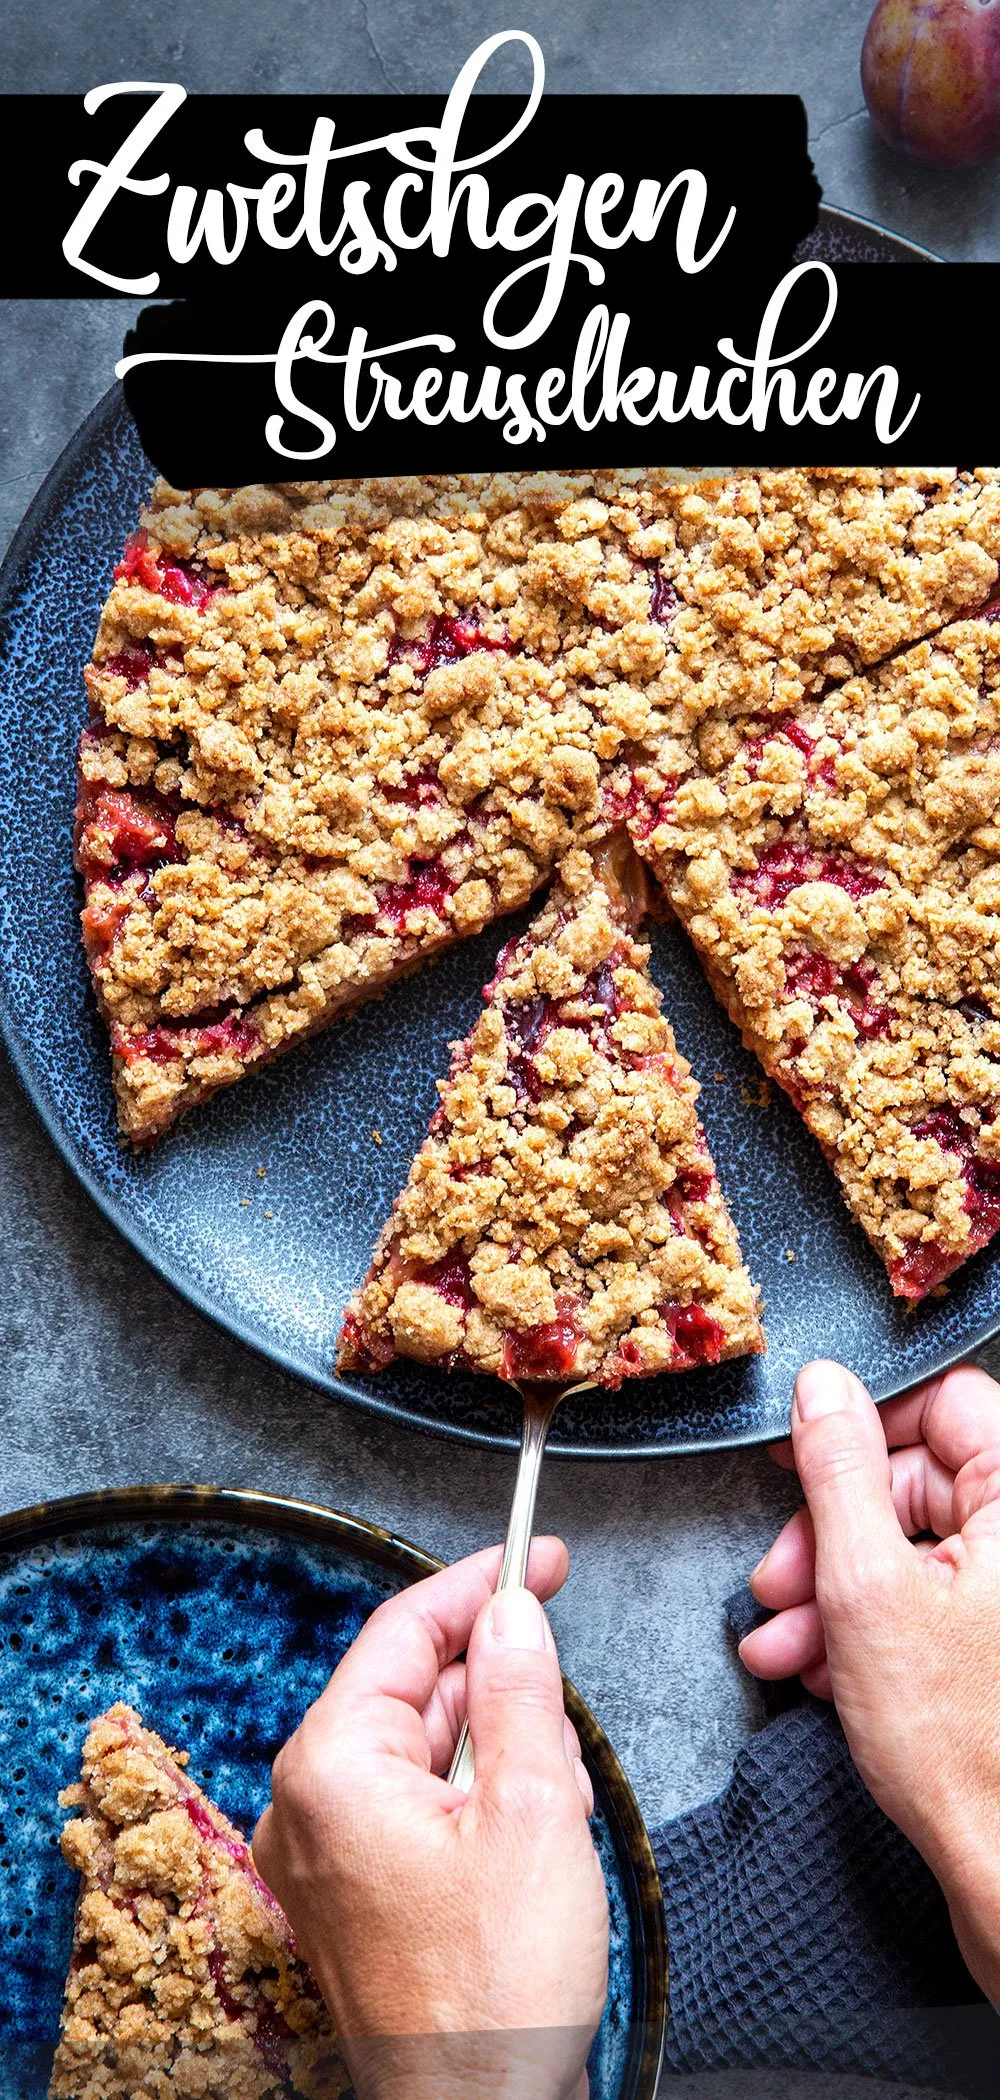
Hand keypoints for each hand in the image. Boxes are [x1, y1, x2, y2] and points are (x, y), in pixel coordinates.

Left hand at [253, 1540, 608, 2099]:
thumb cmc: (493, 1995)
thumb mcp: (533, 1810)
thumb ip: (522, 1690)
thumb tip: (513, 1611)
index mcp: (332, 1766)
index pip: (406, 1631)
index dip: (481, 1585)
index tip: (539, 1557)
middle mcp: (311, 1804)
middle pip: (423, 1694)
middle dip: (507, 1708)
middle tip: (560, 1754)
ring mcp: (329, 1856)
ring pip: (435, 1754)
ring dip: (507, 1769)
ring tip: (550, 1830)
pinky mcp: (358, 1897)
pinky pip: (426, 1811)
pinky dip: (486, 1813)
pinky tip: (531, 1856)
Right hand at [739, 1358, 999, 2003]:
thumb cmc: (963, 1746)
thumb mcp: (866, 1587)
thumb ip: (838, 1473)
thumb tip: (822, 1387)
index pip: (946, 1404)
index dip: (863, 1425)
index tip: (802, 1455)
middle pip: (915, 1481)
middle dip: (828, 1530)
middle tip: (778, 1577)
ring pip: (906, 1548)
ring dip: (828, 1590)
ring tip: (782, 1643)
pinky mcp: (994, 1646)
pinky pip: (921, 1602)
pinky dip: (861, 1628)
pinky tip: (817, 1669)